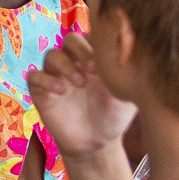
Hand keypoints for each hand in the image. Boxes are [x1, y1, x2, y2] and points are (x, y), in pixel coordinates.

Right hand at [27, 30, 135, 160]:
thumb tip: (144, 50)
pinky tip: (61, 90)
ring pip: (52, 55)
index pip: (91, 36)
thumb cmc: (114, 116)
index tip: (110, 58)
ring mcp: (55, 75)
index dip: (98, 42)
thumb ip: (131, 72)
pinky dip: (45, 80)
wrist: (97, 143)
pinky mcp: (41, 91)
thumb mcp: (126, 92)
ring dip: (65, 65)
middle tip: (93, 68)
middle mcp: (73, 62)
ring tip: (80, 82)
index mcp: (94, 58)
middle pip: (70, 39)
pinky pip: (34, 77)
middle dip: (81, 50)